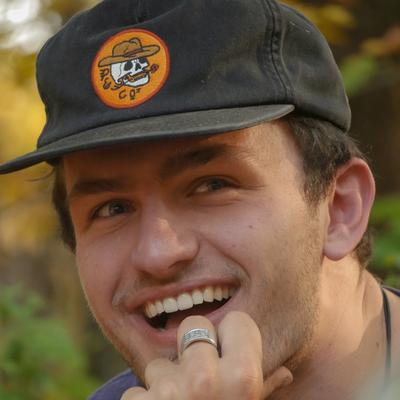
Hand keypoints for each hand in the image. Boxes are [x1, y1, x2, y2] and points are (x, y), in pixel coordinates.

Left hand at [121, 311, 292, 398]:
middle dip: (193, 349)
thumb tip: (283, 373)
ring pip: (161, 361)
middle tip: (199, 380)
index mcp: (244, 380)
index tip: (228, 350)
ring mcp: (169, 394)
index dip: (232, 335)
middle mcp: (206, 380)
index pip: (237, 320)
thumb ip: (264, 391)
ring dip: (166, 385)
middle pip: (194, 325)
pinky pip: (138, 391)